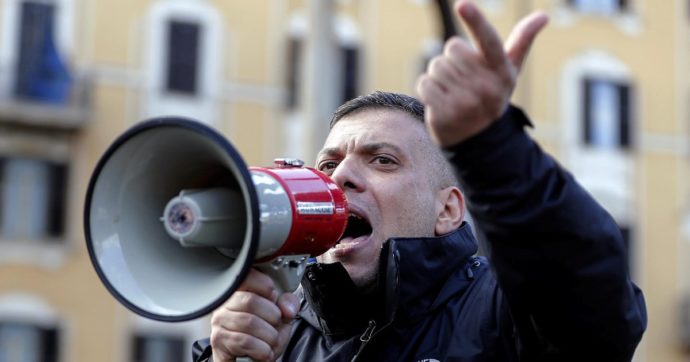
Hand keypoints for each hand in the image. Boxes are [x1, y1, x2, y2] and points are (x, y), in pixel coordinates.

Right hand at [209, 269, 299, 361]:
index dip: (264, 285)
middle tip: (275, 325)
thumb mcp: (280, 319)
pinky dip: (262, 349)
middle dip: (272, 316)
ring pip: (249, 322)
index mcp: (240, 293)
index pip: (246, 276)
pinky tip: (264, 352)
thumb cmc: (262, 338)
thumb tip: (287, 305)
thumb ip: (288, 305)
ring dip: (269, 336)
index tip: (274, 296)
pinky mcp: (219, 340)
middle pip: (250, 300)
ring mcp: (220, 322)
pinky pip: (244, 341)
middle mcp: (225, 304)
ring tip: (271, 341)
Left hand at [416, 0, 548, 146]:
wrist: (477, 138)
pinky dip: (427, 89)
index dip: (476, 20)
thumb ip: (522, 40)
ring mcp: (466, 102)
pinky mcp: (446, 113)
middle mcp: (486, 86)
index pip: (488, 40)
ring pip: (436, 66)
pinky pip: (425, 84)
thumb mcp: (508, 70)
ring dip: (439, 75)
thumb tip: (544, 16)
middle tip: (462, 77)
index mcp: (501, 70)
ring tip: (452, 90)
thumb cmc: (492, 93)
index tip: (462, 4)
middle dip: (452, 59)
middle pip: (452, 48)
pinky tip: (439, 100)